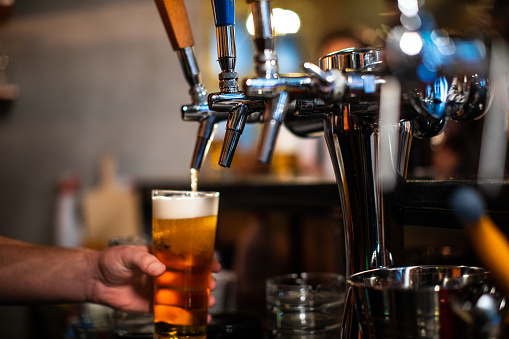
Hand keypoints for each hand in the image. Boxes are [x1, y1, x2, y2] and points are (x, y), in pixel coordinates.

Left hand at [89, 245, 221, 312]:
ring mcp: (159, 289)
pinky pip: (171, 311)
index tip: (214, 265)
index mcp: (161, 257)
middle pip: (189, 277)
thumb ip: (144, 260)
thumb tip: (158, 268)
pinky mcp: (152, 305)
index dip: (202, 260)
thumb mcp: (127, 254)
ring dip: (199, 299)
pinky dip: (184, 315)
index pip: (187, 257)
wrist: (94, 280)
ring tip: (210, 303)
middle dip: (204, 281)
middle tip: (213, 285)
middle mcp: (164, 272)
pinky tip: (196, 319)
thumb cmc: (111, 261)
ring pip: (184, 295)